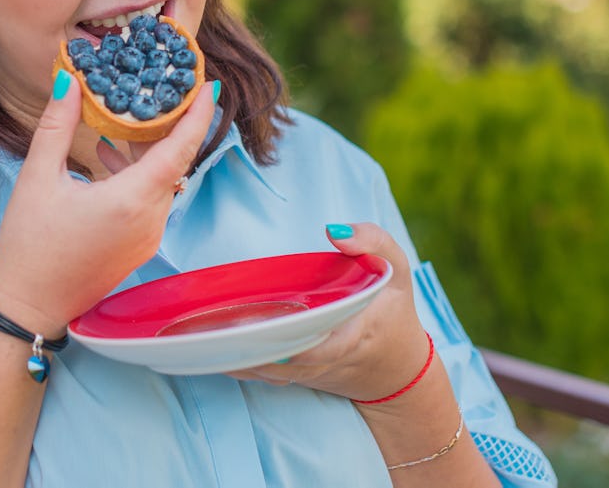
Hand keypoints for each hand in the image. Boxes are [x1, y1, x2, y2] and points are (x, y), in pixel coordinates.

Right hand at [0, 72, 216, 336]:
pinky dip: (140, 176)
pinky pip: (152, 202)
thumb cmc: (29, 246)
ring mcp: (147, 238)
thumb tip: (70, 80)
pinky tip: (109, 160)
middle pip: (175, 163)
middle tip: (161, 91)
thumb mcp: (38, 177)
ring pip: (164, 182)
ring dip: (151, 152)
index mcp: (131, 201)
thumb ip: (57, 125)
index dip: (198, 116)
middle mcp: (150, 220)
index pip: (180, 149)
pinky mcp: (138, 248)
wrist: (28, 307)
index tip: (208, 86)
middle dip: (171, 126)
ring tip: (126, 123)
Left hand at [224, 223, 429, 402]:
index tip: (276, 341)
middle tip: (227, 331)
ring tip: (211, 339)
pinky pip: (265, 375)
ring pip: (271, 372)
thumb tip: (334, 230)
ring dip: (242, 359)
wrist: (396, 370)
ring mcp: (310, 372)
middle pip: (290, 361)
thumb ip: (373, 241)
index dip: (303, 348)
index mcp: (358, 333)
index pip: (330, 347)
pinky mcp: (296, 377)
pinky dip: (241, 366)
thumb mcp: (396, 269)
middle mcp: (329, 359)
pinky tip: (213, 350)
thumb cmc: (393, 309)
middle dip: (259, 350)